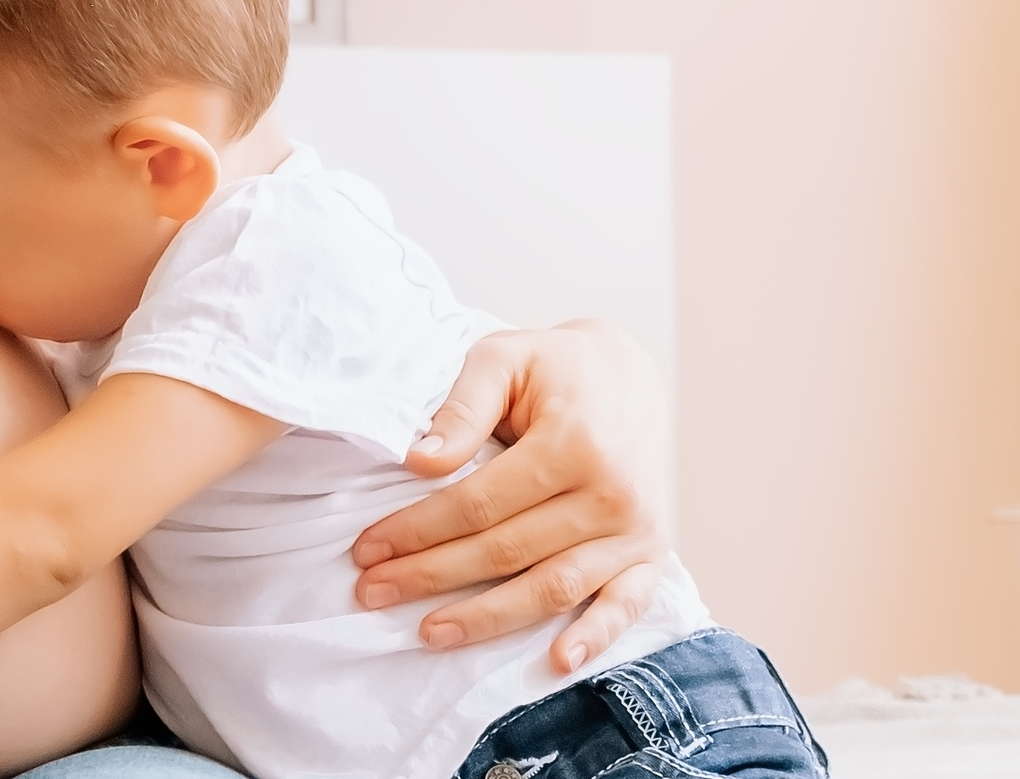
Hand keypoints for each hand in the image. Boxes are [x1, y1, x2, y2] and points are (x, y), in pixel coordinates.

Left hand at [351, 319, 669, 669]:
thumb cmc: (556, 367)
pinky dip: (594, 638)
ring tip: (428, 631)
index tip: (367, 548)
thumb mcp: (504, 358)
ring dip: (487, 618)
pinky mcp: (652, 552)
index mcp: (572, 443)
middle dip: (431, 576)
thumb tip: (420, 460)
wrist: (630, 372)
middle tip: (372, 592)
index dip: (418, 530)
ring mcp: (635, 529)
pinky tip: (555, 662)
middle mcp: (610, 493)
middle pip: (505, 551)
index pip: (478, 503)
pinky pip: (624, 606)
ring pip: (552, 588)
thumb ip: (463, 406)